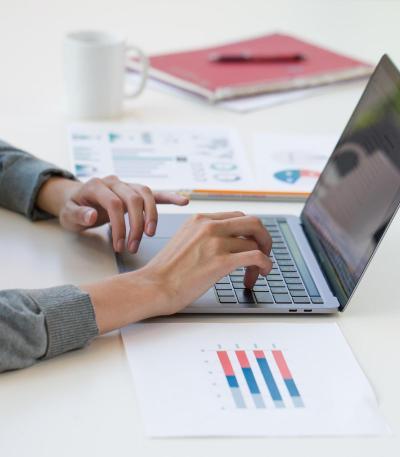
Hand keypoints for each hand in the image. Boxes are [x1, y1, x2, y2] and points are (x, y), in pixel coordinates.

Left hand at [36, 176, 188, 251]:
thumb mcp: (67, 215)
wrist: (76, 200)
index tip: (119, 245)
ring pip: (146, 195)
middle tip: (133, 246)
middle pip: (133, 199)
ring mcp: (126, 185)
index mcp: (95, 185)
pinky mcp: (135, 192)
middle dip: (136, 225)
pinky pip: (154, 193)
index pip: (114, 203)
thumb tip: (92, 216)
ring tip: (149, 235)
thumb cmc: (73, 209)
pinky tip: (183, 201)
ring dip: (151, 216)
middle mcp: (113, 182)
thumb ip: (79, 214)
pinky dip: (169, 197)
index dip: (119, 225)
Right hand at [82, 212, 271, 332]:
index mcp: (200, 219)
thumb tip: (229, 243)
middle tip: (264, 252)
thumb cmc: (166, 271)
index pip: (237, 216)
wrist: (154, 286)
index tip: (252, 243)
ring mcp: (215, 243)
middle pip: (253, 222)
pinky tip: (261, 273)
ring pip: (255, 243)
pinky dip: (265, 264)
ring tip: (256, 273)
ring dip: (262, 259)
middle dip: (264, 238)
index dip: (249, 231)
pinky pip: (256, 257)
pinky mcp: (221, 261)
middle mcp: (209, 226)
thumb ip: (205, 236)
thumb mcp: (185, 241)